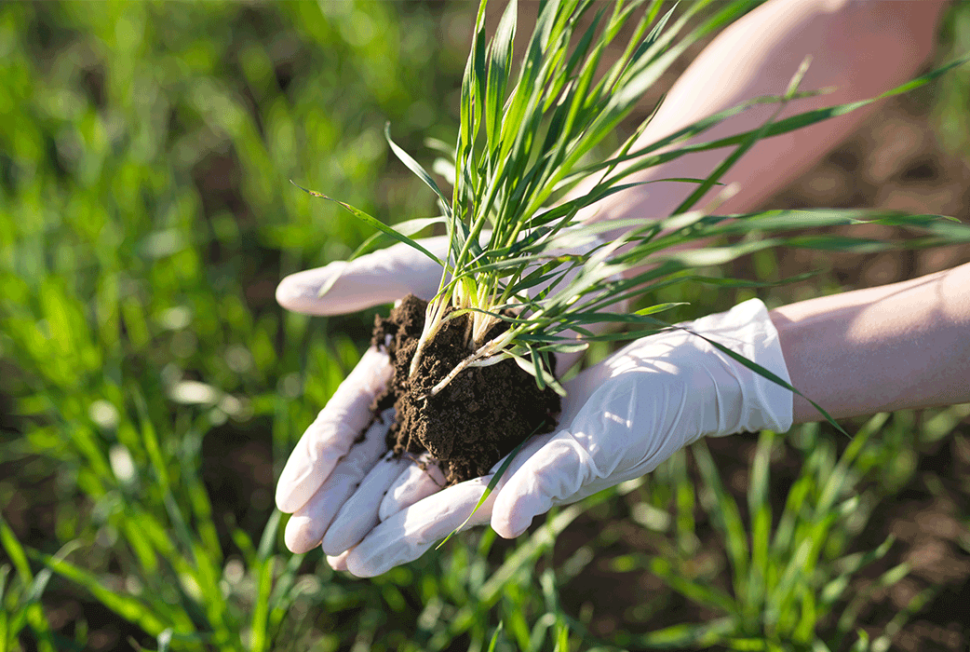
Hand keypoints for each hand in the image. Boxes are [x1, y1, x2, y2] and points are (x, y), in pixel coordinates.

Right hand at [274, 234, 596, 555]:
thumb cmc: (486, 253)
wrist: (560, 258)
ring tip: (342, 556)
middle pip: (371, 458)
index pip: (346, 421)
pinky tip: (406, 535)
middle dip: (335, 501)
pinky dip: (434, 505)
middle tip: (300, 542)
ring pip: (411, 476)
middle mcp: (422, 399)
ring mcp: (461, 418)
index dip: (316, 458)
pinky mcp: (504, 430)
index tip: (287, 496)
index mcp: (393, 364)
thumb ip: (355, 284)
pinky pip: (464, 473)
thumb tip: (283, 295)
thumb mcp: (412, 268)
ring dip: (376, 517)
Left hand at [330, 298, 793, 576]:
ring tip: (322, 497)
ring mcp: (496, 432)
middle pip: (417, 495)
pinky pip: (441, 415)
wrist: (676, 371)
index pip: (442, 518)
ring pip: (420, 459)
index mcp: (514, 484)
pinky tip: (373, 424)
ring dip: (371, 479)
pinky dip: (404, 424)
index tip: (346, 562)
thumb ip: (551, 482)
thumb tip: (504, 523)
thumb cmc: (648, 415)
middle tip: (305, 539)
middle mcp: (496, 463)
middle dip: (363, 516)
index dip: (395, 539)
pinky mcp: (500, 397)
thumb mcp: (600, 447)